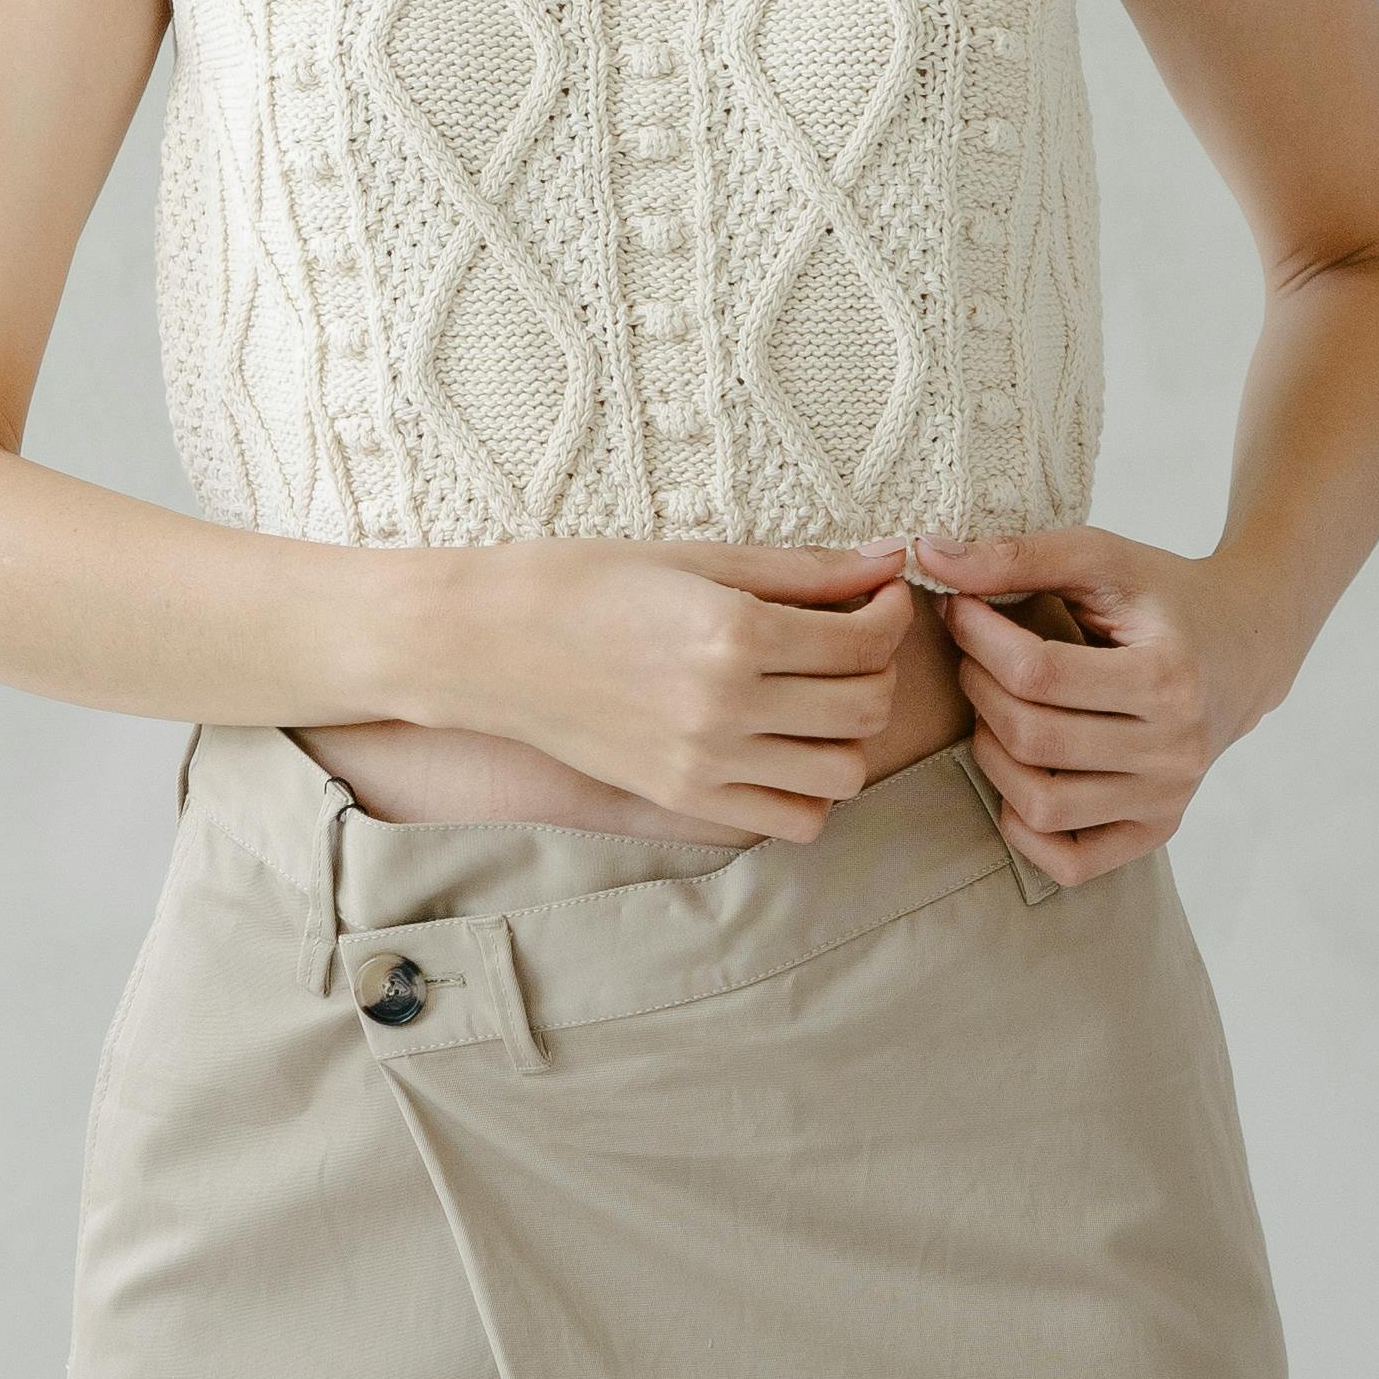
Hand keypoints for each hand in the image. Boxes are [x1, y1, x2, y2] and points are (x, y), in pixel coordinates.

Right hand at [426, 541, 922, 840]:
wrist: (488, 643)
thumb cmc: (584, 581)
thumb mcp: (695, 557)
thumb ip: (800, 568)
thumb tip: (888, 560)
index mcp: (732, 632)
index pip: (864, 640)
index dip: (890, 612)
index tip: (878, 594)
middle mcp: (727, 707)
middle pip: (866, 706)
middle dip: (878, 667)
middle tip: (852, 638)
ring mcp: (705, 764)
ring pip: (844, 774)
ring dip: (850, 734)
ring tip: (821, 696)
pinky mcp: (683, 800)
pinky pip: (793, 821)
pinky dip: (809, 790)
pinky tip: (785, 746)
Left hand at [911, 526, 1276, 885]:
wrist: (1244, 647)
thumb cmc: (1164, 596)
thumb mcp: (1102, 558)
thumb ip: (1018, 555)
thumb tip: (924, 553)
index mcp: (1167, 677)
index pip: (1037, 673)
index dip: (977, 636)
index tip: (959, 607)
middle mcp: (1175, 751)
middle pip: (1032, 738)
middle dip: (977, 687)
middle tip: (971, 654)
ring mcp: (1167, 800)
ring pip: (1040, 804)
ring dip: (990, 752)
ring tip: (994, 706)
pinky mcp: (1157, 830)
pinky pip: (1069, 861)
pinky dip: (1025, 826)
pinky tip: (1019, 769)